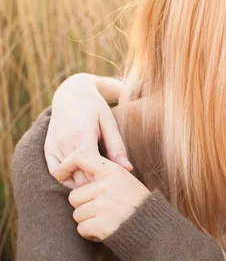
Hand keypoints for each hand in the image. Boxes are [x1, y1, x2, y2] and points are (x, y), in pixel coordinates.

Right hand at [45, 73, 132, 188]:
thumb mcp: (109, 123)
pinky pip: (54, 171)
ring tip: (96, 177)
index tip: (114, 175)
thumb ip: (117, 147)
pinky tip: (81, 175)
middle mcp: (64, 142)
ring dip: (81, 181)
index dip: (102, 175)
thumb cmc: (96, 108)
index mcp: (82, 134)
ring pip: (66, 176)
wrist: (72, 94)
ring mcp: (54, 146)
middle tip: (108, 179)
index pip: (90, 164)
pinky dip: (66, 178)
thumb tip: (128, 169)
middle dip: (94, 181)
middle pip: (78, 174)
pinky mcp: (48, 148)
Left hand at [59, 149, 150, 241]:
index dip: (67, 164)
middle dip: (83, 205)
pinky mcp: (101, 224)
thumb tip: (77, 170)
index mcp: (113, 171)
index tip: (63, 173)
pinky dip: (90, 233)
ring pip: (77, 214)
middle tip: (102, 208)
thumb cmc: (136, 201)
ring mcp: (103, 205)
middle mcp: (107, 186)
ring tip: (106, 218)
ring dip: (88, 220)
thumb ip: (103, 175)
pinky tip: (105, 228)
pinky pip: (81, 229)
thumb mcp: (124, 179)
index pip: (81, 157)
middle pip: (74, 196)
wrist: (152, 225)